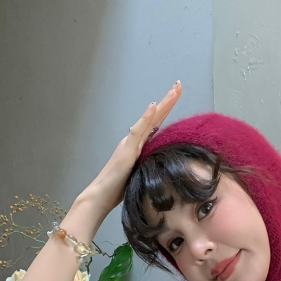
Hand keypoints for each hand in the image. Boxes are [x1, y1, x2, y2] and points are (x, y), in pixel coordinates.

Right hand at [82, 81, 182, 214]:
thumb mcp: (141, 175)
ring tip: (173, 91)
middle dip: (168, 101)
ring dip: (162, 105)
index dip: (167, 111)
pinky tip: (153, 106)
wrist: (100, 196)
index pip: (156, 125)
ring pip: (149, 120)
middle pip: (155, 118)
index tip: (177, 96)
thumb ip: (149, 167)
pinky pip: (137, 131)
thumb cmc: (119, 189)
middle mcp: (134, 141)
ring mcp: (130, 144)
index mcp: (139, 146)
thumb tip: (165, 169)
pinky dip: (146, 118)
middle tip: (179, 85)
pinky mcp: (126, 150)